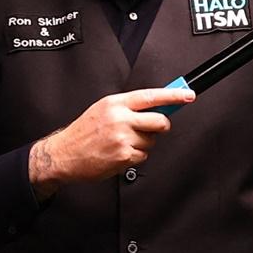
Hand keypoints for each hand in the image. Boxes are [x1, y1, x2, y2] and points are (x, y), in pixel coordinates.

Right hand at [29, 88, 195, 195]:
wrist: (63, 154)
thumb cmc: (84, 132)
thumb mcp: (104, 109)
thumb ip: (130, 106)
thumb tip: (158, 105)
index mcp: (115, 103)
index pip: (151, 96)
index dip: (174, 95)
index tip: (189, 95)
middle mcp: (120, 118)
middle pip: (160, 121)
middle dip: (161, 126)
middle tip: (152, 128)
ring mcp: (122, 138)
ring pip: (152, 141)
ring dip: (142, 144)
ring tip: (122, 142)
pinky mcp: (124, 156)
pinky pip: (143, 156)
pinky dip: (134, 157)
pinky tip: (119, 153)